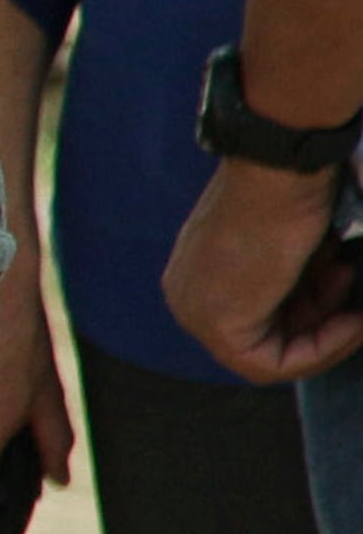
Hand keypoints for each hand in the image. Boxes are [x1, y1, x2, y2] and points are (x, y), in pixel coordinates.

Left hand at [163, 156, 362, 382]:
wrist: (281, 168)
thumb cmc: (288, 188)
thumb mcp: (286, 240)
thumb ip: (290, 276)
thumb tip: (319, 292)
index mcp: (195, 272)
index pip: (256, 316)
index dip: (311, 308)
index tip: (345, 276)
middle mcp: (187, 296)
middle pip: (264, 335)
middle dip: (319, 315)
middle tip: (348, 275)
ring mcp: (197, 315)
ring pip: (273, 355)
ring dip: (328, 328)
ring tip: (349, 277)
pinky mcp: (219, 328)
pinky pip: (275, 365)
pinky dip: (323, 348)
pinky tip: (354, 321)